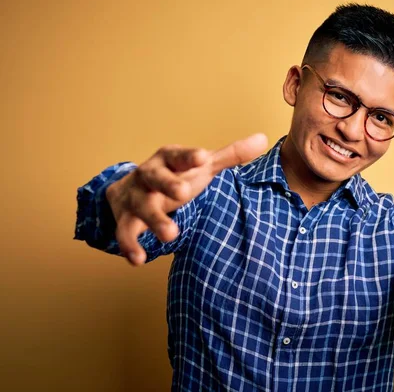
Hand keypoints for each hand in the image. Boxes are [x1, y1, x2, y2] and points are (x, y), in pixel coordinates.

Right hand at [105, 133, 267, 265]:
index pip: (179, 155)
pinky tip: (138, 260)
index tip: (203, 158)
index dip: (189, 156)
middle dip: (168, 184)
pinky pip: (125, 232)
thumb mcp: (201, 166)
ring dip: (155, 220)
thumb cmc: (175, 176)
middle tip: (183, 193)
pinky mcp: (126, 219)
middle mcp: (149, 175)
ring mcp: (136, 197)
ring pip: (142, 207)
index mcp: (169, 158)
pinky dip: (130, 245)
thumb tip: (263, 139)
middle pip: (156, 177)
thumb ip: (231, 155)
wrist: (128, 190)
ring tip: (171, 235)